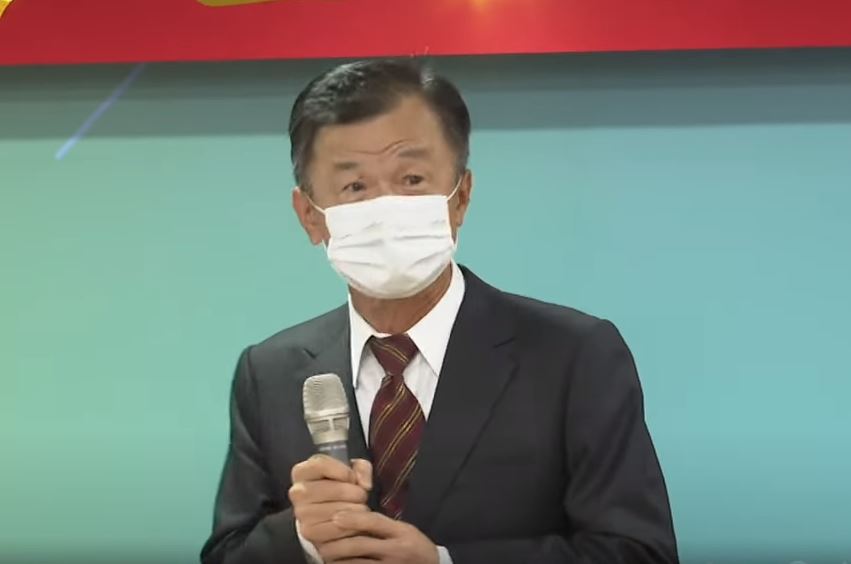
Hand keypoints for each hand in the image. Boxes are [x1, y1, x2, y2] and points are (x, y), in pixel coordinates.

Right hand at [289, 455, 372, 547]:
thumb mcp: (351, 470)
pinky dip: (350, 525)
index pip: (320, 465)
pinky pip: (335, 528)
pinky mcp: (309, 531)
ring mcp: (301, 512)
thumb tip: (365, 484)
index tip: (353, 477)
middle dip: (353, 492)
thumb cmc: (339, 486)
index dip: (342, 470)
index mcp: (303, 471)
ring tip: (359, 507)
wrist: (329, 514)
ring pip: (334, 510)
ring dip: (354, 509)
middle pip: (329, 489)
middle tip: (361, 495)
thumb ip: (362, 469)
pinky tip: (354, 521)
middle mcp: (297, 491)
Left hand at [319, 511, 438, 563]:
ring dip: (337, 558)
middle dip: (338, 542)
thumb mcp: (403, 530)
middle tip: (319, 539)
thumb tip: (350, 515)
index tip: (334, 517)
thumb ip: (381, 524)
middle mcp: (396, 550)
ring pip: (357, 563)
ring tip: (323, 553)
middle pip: (361, 544)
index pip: (374, 522)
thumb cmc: (415, 547)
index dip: (353, 518)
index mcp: (402, 532)